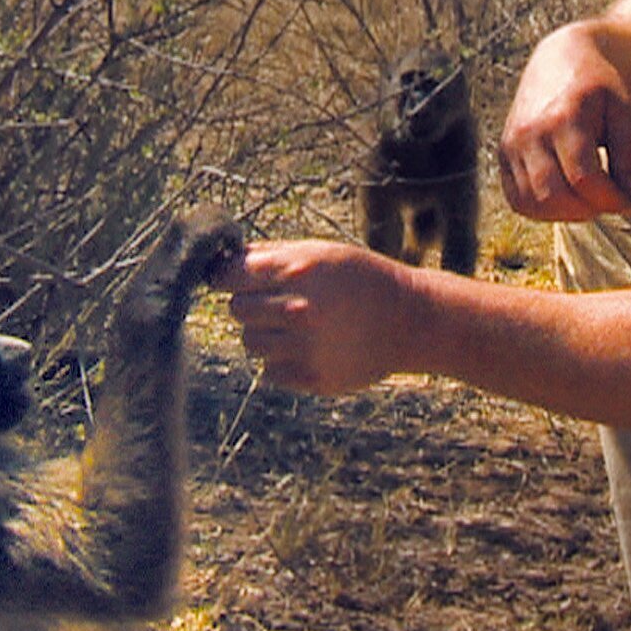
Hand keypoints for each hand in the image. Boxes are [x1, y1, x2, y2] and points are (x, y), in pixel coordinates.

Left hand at [219, 239, 410, 395]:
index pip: (228, 276)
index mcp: (298, 271)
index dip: (226, 277)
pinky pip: (269, 371)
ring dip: (264, 335)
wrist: (409, 321)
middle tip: (278, 304)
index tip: (234, 280)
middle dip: (251, 305)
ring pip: (250, 343)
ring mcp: (305, 348)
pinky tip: (309, 349)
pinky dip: (282, 362)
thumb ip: (271, 256)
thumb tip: (221, 261)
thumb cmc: (360, 279)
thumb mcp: (321, 252)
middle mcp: (299, 310)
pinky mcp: (312, 378)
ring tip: (296, 327)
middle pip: (236, 310)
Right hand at [499, 24, 630, 221]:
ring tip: (587, 201)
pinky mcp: (502, 154)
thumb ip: (629, 154)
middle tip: (606, 203)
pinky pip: (517, 199)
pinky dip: (541, 210)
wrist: (559, 61)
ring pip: (532, 202)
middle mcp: (531, 131)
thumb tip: (627, 198)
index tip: (627, 204)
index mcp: (565, 116)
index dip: (610, 200)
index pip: (584, 177)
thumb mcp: (624, 110)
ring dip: (565, 214)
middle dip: (587, 210)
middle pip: (554, 195)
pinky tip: (565, 199)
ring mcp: (511, 144)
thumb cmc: (597, 88)